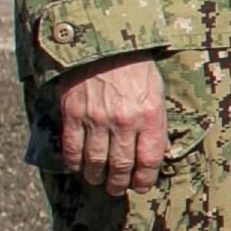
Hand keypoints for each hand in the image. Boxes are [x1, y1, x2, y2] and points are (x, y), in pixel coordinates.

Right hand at [52, 54, 171, 193]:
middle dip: (120, 183)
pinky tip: (80, 167)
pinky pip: (72, 149)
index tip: (141, 187)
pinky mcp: (73, 114)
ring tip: (99, 181)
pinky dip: (76, 163)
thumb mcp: (157, 92)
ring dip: (97, 177)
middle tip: (117, 189)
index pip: (149, 160)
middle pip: (121, 166)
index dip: (145, 179)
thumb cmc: (136, 65)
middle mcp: (124, 120)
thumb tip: (158, 152)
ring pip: (96, 162)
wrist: (102, 41)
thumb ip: (156, 122)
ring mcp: (96, 118)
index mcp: (150, 115)